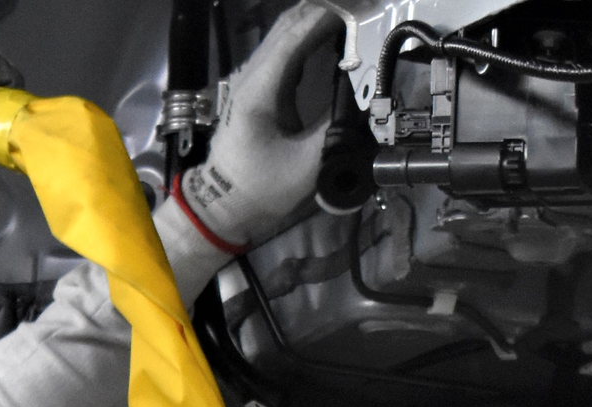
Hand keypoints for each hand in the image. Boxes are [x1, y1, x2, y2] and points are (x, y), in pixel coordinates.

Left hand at [173, 1, 342, 248]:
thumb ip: (335, 126)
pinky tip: (333, 32)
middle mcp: (250, 77)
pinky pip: (284, 47)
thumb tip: (363, 98)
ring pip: (284, 32)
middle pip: (288, 25)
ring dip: (318, 18)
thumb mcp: (306, 164)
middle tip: (365, 8)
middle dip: (326, 10)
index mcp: (258, 92)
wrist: (226, 202)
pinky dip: (309, 33)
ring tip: (355, 15)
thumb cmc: (262, 188)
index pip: (293, 39)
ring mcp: (251, 78)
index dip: (327, 17)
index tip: (360, 9)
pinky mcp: (258, 85)